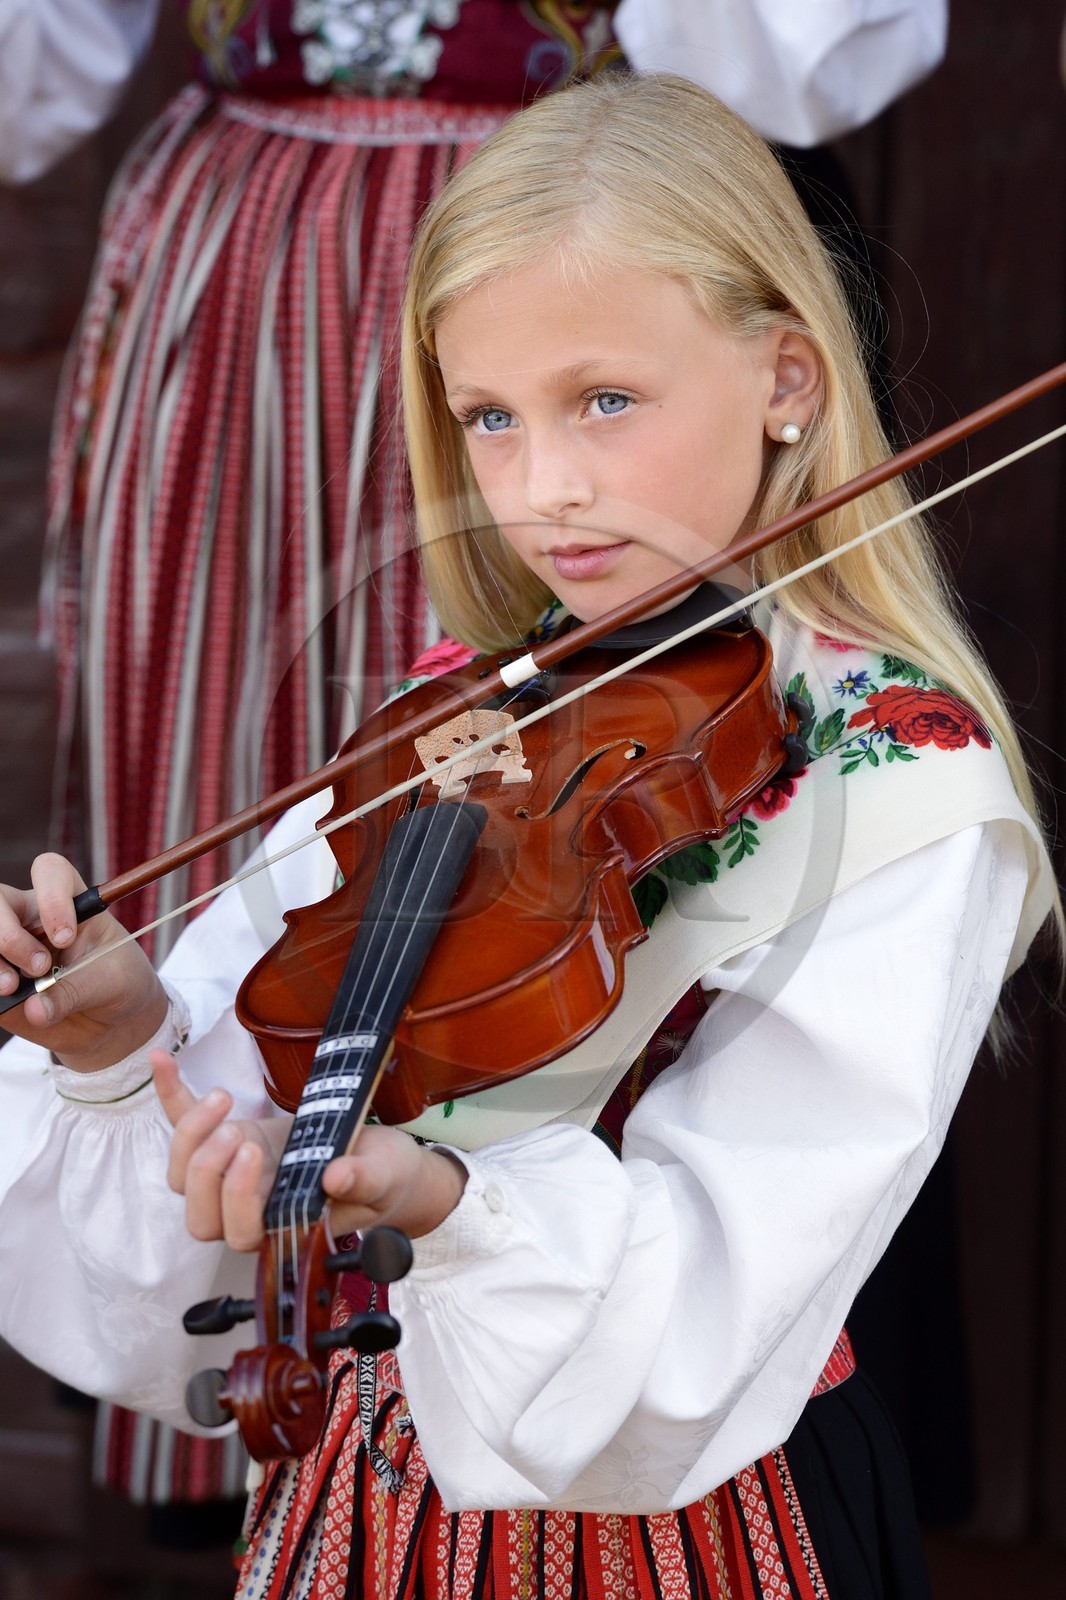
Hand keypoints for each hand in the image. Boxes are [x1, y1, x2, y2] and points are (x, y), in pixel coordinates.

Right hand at [0, 852, 166, 1071]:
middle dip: (9, 935)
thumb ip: (75, 991)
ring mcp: (9, 948)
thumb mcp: (111, 984)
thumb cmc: (117, 985)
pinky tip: (5, 1000)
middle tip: (39, 967)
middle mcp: (31, 919)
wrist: (109, 1020)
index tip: (65, 937)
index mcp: (70, 904)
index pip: (50, 872)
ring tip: (13, 988)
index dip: (52, 897)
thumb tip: (34, 1008)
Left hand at [154, 1052, 466, 1250]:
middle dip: (208, 1169)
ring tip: (224, 1099)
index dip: (236, 1198)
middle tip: (240, 1133)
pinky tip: (161, 1058)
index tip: (255, 1154)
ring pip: (184, 1173)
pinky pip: (185, 1120)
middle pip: (199, 1211)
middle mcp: (250, 1207)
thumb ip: (363, 1180)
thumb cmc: (384, 1175)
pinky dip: (170, 1092)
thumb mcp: (385, 1174)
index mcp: (283, 1225)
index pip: (238, 1231)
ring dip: (191, 1134)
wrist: (379, 1155)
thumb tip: (336, 1178)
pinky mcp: (231, 1136)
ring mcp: (234, 1172)